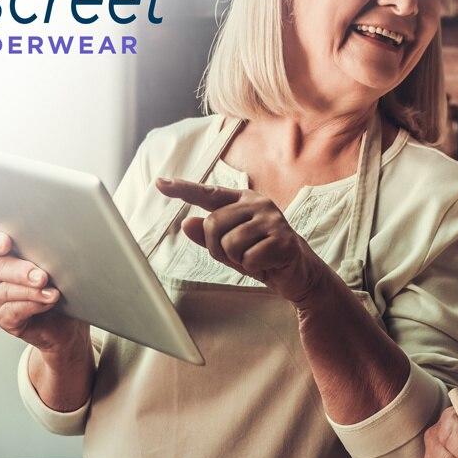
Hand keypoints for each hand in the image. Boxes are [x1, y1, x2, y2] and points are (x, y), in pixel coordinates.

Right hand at [0, 231, 85, 355]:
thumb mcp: (61, 271)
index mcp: (10, 258)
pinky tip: (46, 304)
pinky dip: (31, 306)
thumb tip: (58, 249)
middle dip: (22, 272)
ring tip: (52, 294)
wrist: (70, 325)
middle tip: (42, 277)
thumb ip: (52, 258)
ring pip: (5, 291)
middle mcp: (1, 277)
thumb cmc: (65, 293)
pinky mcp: (5, 319)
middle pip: (0, 268)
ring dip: (31, 292)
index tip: (5, 243)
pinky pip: (12, 311)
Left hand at [155, 178, 328, 303]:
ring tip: (254, 258)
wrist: (298, 274)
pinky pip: (248, 258)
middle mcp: (258, 203)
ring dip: (237, 259)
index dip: (183, 189)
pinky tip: (267, 263)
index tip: (159, 183)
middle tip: (239, 256)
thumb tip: (186, 223)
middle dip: (217, 249)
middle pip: (212, 225)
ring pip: (228, 243)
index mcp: (243, 201)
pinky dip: (253, 267)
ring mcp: (272, 219)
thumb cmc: (263, 257)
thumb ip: (209, 236)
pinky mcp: (282, 239)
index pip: (208, 194)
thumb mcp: (231, 248)